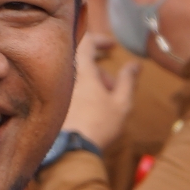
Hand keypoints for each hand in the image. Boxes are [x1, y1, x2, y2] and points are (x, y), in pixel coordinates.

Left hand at [62, 35, 138, 151]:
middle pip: (84, 64)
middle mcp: (67, 76)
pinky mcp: (54, 102)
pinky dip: (83, 93)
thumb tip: (135, 65)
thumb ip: (128, 80)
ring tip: (105, 104)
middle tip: (115, 88)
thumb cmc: (99, 125)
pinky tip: (92, 111)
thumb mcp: (122, 103)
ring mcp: (58, 89)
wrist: (72, 149)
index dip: (100, 40)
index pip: (86, 41)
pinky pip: (69, 89)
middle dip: (102, 72)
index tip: (111, 46)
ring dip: (93, 84)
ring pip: (77, 77)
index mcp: (83, 70)